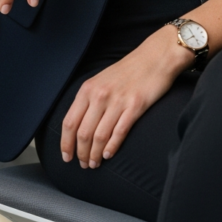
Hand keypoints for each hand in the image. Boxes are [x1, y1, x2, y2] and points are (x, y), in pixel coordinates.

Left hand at [60, 26, 192, 168]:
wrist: (156, 56)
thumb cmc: (128, 70)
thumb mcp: (101, 80)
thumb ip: (89, 99)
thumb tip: (77, 126)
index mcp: (88, 89)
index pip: (69, 122)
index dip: (66, 144)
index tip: (67, 157)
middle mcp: (100, 95)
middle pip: (83, 133)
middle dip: (81, 153)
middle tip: (83, 164)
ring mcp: (118, 101)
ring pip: (99, 136)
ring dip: (95, 155)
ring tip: (95, 163)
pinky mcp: (135, 106)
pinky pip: (119, 133)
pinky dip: (111, 148)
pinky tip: (108, 155)